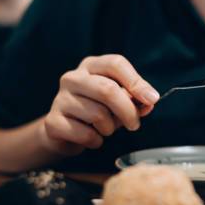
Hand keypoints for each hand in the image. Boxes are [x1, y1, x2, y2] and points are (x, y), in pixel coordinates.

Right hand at [42, 55, 158, 155]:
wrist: (63, 132)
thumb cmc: (96, 111)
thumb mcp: (118, 102)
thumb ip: (135, 100)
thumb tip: (149, 101)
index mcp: (91, 66)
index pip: (115, 64)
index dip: (136, 82)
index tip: (151, 99)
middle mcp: (73, 78)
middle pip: (108, 90)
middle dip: (128, 111)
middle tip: (134, 124)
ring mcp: (60, 99)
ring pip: (98, 114)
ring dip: (110, 128)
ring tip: (106, 129)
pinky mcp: (53, 121)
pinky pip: (85, 134)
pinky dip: (96, 141)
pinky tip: (92, 138)